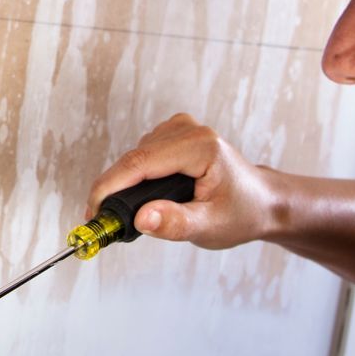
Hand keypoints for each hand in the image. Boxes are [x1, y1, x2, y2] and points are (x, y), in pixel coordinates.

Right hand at [85, 113, 277, 249]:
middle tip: (102, 221)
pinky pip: (142, 155)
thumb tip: (141, 218)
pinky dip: (134, 177)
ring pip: (135, 156)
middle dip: (112, 189)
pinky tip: (140, 197)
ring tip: (123, 214)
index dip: (110, 186)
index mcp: (199, 146)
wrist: (262, 202)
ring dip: (123, 184)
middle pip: (134, 158)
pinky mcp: (174, 135)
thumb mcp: (211, 226)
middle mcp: (188, 130)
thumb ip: (176, 223)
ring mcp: (180, 129)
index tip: (93, 210)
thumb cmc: (242, 212)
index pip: (141, 162)